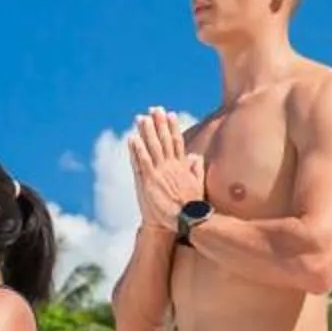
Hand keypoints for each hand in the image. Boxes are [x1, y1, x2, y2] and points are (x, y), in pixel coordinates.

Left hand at [127, 107, 206, 232]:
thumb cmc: (192, 209)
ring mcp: (160, 173)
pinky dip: (137, 149)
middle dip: (159, 123)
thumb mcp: (198, 185)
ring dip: (146, 132)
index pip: (177, 142)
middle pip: (164, 140)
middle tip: (154, 109)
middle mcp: (171, 166)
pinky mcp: (150, 181)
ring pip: (152, 147)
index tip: (170, 114)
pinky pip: (142, 162)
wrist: (186, 221)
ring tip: (141, 118)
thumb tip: (196, 157)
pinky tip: (133, 138)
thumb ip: (197, 170)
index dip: (173, 127)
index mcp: (182, 167)